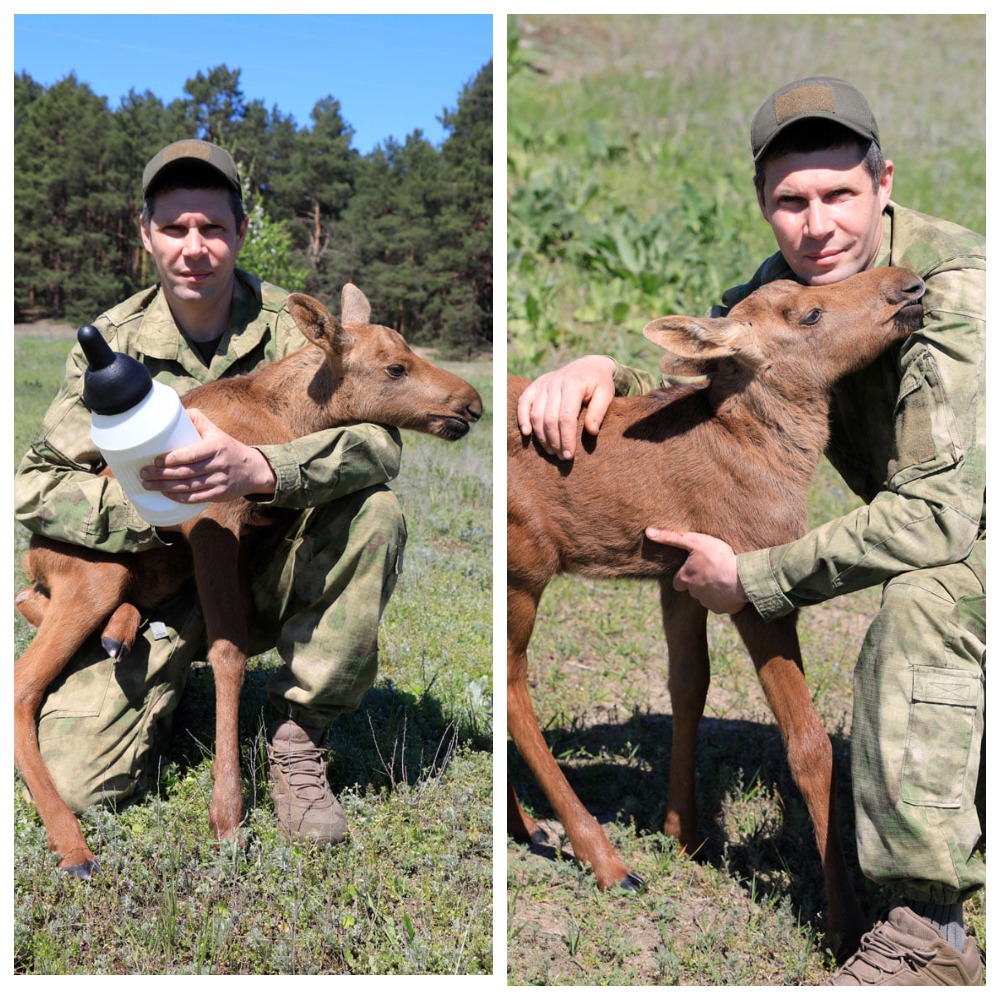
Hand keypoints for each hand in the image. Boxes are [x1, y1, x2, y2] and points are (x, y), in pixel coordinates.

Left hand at [140, 408, 276, 503]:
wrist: (254, 469)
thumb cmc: (228, 448)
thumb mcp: (216, 431)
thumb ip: (197, 419)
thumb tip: (175, 410)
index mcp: (215, 447)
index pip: (190, 454)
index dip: (170, 459)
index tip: (155, 460)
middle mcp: (218, 465)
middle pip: (185, 472)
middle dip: (161, 474)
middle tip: (144, 473)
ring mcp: (219, 481)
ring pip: (188, 486)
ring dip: (165, 487)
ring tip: (148, 484)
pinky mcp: (220, 494)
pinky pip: (196, 498)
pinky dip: (179, 497)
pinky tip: (166, 494)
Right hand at [516, 355, 616, 460]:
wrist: (588, 366)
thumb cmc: (599, 383)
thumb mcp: (606, 394)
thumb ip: (599, 412)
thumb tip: (591, 432)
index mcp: (573, 384)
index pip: (566, 417)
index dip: (566, 438)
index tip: (569, 455)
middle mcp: (555, 383)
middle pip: (549, 419)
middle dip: (554, 441)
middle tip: (561, 457)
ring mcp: (543, 384)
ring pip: (536, 414)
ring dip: (542, 436)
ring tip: (551, 451)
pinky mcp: (535, 386)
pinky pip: (523, 403)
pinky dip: (522, 418)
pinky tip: (527, 433)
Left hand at [645, 527, 747, 614]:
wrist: (742, 577)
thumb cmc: (718, 557)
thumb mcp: (694, 541)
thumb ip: (670, 537)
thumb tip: (648, 532)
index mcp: (685, 578)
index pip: (677, 582)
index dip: (683, 576)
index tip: (692, 571)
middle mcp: (694, 593)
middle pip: (693, 589)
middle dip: (699, 582)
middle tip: (711, 571)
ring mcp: (708, 603)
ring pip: (707, 597)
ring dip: (712, 590)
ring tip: (724, 578)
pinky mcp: (722, 610)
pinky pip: (721, 605)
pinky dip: (725, 598)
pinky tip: (732, 588)